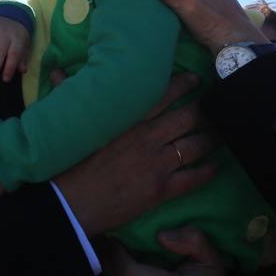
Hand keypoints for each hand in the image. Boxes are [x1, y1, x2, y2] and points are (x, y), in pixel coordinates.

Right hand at [54, 73, 216, 235]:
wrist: (70, 203)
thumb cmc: (68, 163)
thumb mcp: (69, 125)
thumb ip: (66, 94)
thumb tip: (56, 71)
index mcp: (127, 119)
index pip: (161, 95)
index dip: (182, 85)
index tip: (194, 79)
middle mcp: (147, 138)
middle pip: (187, 117)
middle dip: (204, 110)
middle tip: (214, 106)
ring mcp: (157, 164)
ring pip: (196, 145)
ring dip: (211, 139)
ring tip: (220, 135)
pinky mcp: (162, 190)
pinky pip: (194, 178)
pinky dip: (208, 171)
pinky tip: (215, 167)